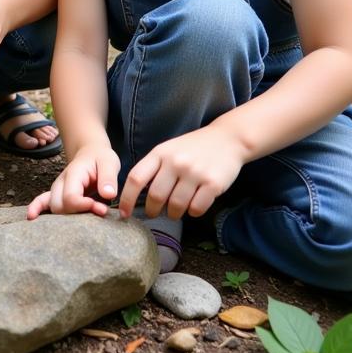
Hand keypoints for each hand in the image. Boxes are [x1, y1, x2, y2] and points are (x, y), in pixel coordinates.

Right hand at [26, 143, 120, 218]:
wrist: (91, 152)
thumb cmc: (100, 158)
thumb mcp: (109, 163)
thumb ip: (108, 178)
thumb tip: (108, 194)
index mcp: (73, 174)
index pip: (71, 197)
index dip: (84, 206)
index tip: (101, 208)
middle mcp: (61, 182)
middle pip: (59, 206)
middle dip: (77, 214)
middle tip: (99, 211)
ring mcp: (56, 188)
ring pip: (54, 208)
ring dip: (68, 218)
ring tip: (86, 219)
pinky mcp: (56, 193)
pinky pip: (42, 201)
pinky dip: (37, 209)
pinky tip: (31, 217)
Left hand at [117, 126, 245, 220]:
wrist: (228, 139)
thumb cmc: (193, 148)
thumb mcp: (168, 150)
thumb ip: (153, 168)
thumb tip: (135, 196)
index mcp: (160, 153)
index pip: (136, 178)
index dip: (126, 198)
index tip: (123, 213)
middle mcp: (175, 162)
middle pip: (156, 196)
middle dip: (152, 210)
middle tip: (155, 213)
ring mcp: (194, 172)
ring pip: (176, 206)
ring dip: (174, 213)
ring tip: (176, 209)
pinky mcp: (212, 183)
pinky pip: (196, 209)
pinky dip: (193, 212)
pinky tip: (194, 204)